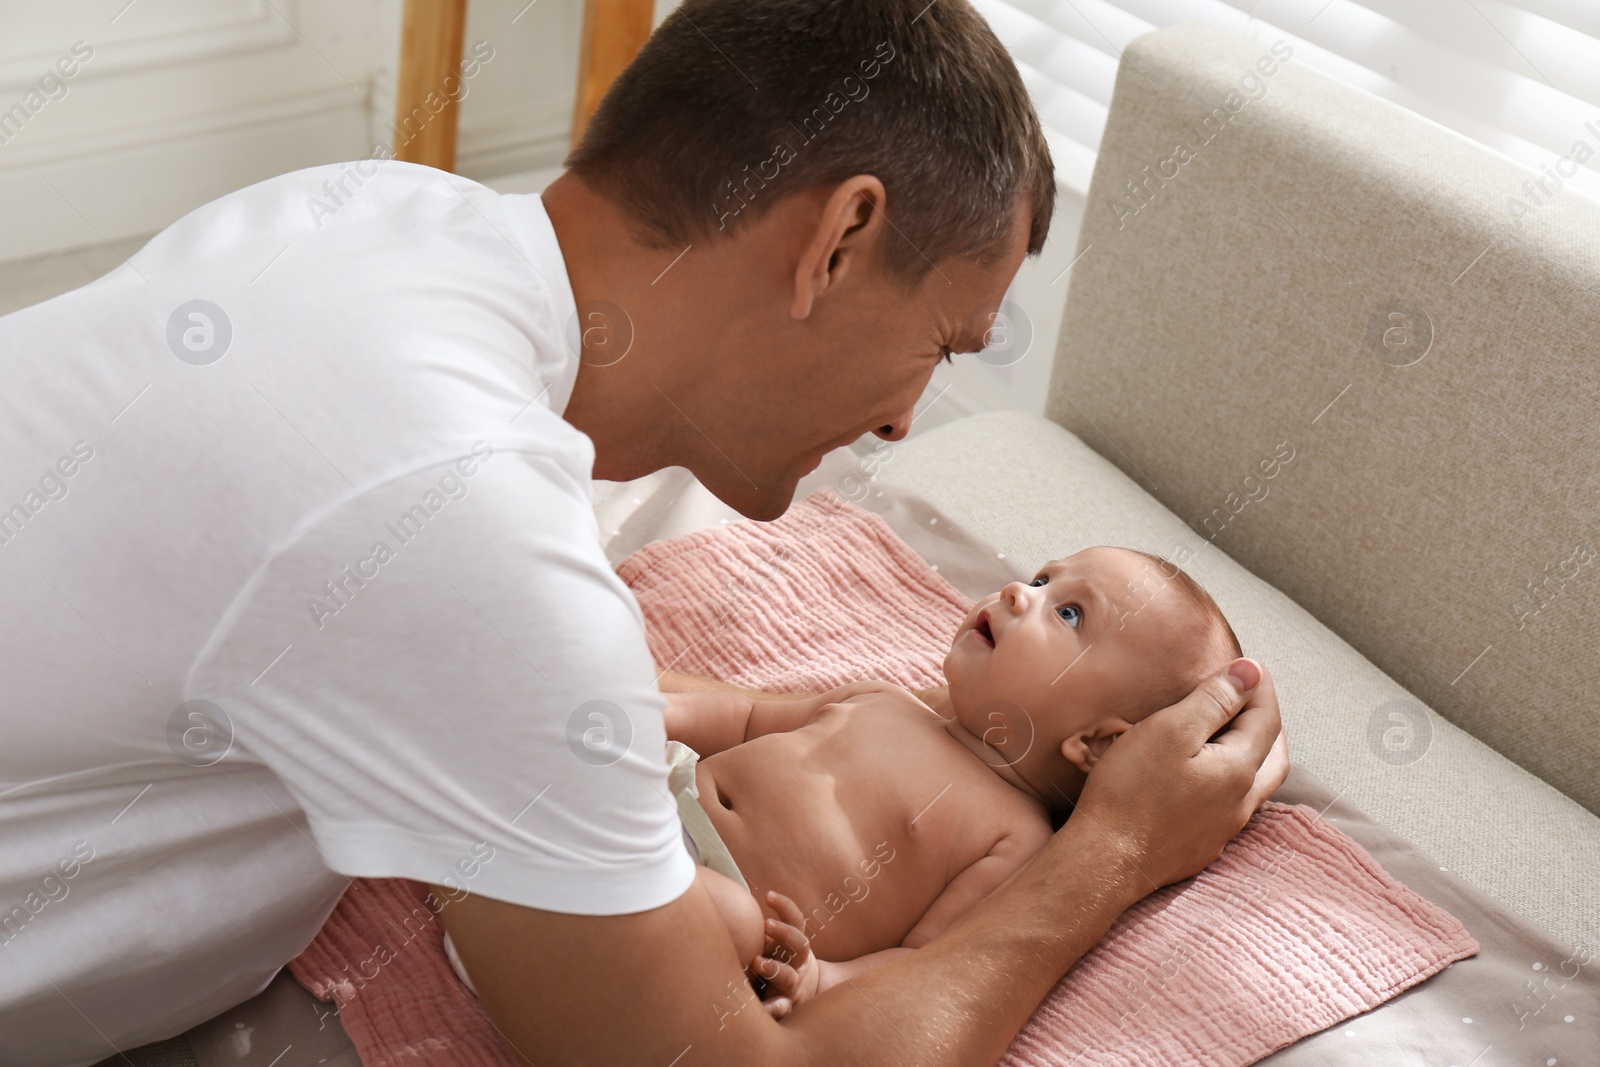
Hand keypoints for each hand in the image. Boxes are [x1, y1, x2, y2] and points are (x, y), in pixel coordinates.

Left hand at [749, 889, 821, 1018]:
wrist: (807, 994)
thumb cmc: (782, 961)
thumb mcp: (778, 944)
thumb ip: (764, 930)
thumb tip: (731, 901)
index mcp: (795, 944)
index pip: (796, 921)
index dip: (785, 907)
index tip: (769, 895)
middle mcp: (798, 963)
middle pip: (799, 945)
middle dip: (784, 933)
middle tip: (767, 924)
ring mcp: (794, 985)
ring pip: (789, 976)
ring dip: (774, 968)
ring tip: (758, 962)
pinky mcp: (787, 1005)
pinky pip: (781, 1008)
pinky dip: (772, 1008)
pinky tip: (761, 1008)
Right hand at [1074, 658, 1288, 891]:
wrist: (1104, 859)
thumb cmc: (1130, 790)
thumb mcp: (1170, 730)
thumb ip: (1214, 700)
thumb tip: (1251, 674)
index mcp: (1238, 771)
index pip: (1266, 720)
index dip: (1260, 688)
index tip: (1251, 665)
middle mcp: (1240, 804)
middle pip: (1274, 757)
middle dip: (1268, 723)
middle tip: (1252, 698)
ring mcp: (1222, 829)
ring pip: (1255, 786)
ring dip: (1253, 755)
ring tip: (1235, 735)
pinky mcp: (1201, 846)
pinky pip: (1231, 808)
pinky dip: (1231, 782)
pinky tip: (1207, 779)